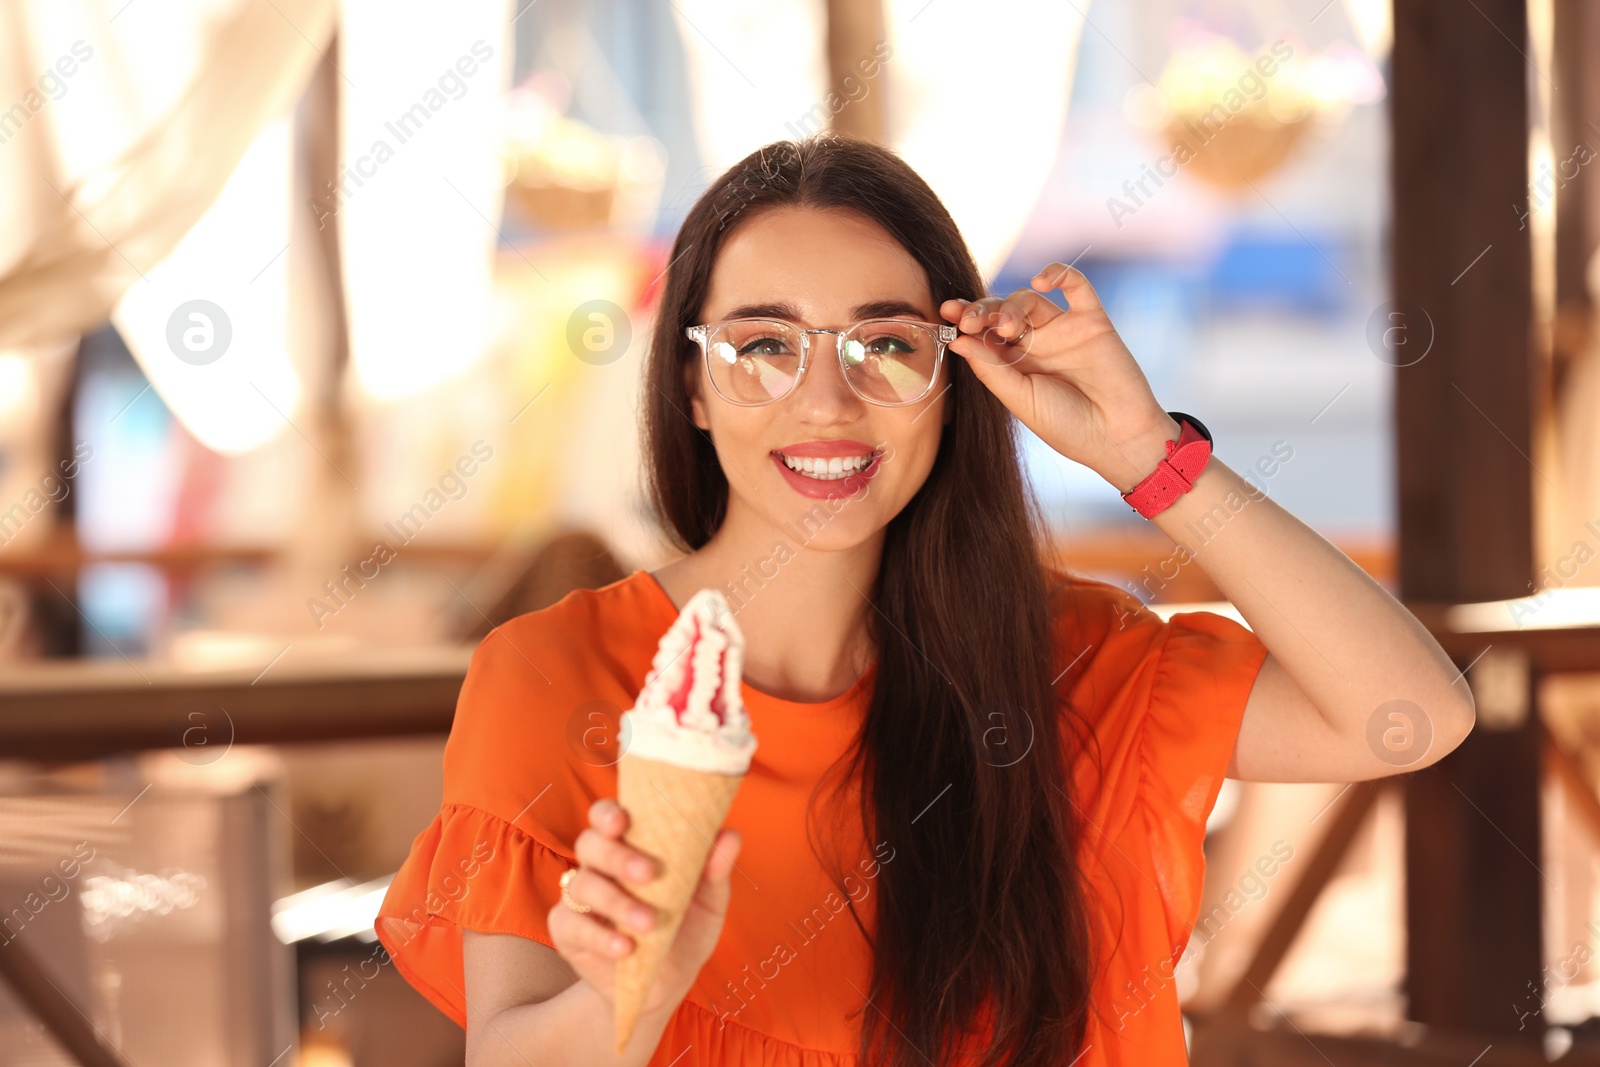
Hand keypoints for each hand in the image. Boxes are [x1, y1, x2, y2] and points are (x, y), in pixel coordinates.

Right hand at [548, 797, 740, 1016]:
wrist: (668, 983)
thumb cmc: (687, 927)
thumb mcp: (708, 901)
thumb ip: (715, 869)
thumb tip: (730, 836)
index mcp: (630, 845)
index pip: (607, 816)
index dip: (609, 813)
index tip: (623, 820)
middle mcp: (600, 865)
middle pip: (590, 844)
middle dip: (617, 856)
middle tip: (648, 874)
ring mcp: (580, 898)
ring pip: (583, 886)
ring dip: (616, 902)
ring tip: (648, 923)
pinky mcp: (568, 932)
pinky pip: (572, 926)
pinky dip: (600, 937)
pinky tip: (625, 948)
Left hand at [939, 264, 1180, 491]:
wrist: (1116, 437)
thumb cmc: (1066, 425)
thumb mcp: (1019, 399)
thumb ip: (990, 369)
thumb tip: (957, 340)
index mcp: (1014, 364)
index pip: (983, 333)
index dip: (965, 320)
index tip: (945, 315)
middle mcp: (1036, 343)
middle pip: (1001, 311)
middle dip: (981, 311)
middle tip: (969, 321)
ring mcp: (1063, 330)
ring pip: (1030, 299)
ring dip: (1012, 305)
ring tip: (1007, 327)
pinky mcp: (1092, 321)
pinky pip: (1077, 285)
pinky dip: (1059, 273)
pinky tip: (1041, 279)